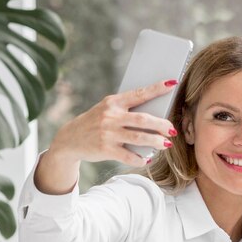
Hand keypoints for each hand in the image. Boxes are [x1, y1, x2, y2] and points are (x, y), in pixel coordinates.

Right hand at [50, 79, 177, 166]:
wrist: (69, 139)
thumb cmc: (95, 123)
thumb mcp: (106, 110)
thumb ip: (126, 110)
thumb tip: (154, 114)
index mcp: (113, 102)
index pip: (139, 94)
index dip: (157, 89)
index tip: (172, 83)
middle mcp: (111, 116)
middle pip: (143, 119)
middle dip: (161, 124)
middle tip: (173, 130)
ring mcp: (108, 133)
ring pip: (139, 137)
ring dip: (156, 141)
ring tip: (166, 144)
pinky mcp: (105, 149)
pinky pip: (128, 156)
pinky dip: (140, 158)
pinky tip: (146, 159)